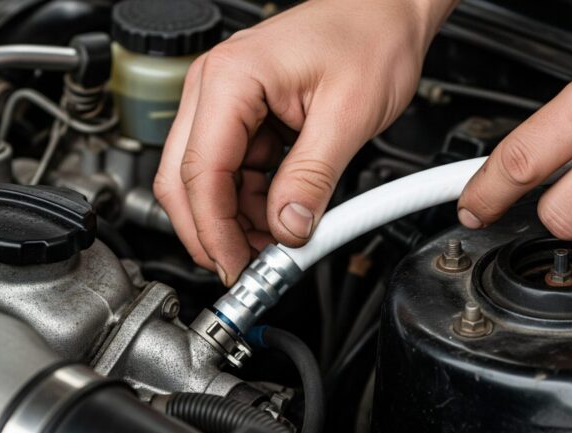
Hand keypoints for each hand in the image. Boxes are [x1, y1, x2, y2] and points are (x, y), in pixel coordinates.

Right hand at [155, 0, 453, 283]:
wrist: (387, 10)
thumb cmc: (370, 36)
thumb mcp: (348, 116)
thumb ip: (312, 178)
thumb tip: (288, 229)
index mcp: (231, 79)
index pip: (201, 171)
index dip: (214, 229)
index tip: (236, 265)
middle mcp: (215, 87)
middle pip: (184, 179)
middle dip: (210, 231)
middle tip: (243, 267)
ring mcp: (224, 101)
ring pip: (205, 181)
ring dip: (233, 220)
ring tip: (273, 246)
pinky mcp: (242, 115)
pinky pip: (231, 171)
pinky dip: (248, 202)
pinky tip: (276, 220)